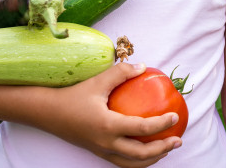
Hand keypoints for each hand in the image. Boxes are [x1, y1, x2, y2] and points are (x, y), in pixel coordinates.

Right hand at [41, 62, 181, 167]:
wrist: (48, 113)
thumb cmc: (73, 95)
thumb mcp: (98, 81)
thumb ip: (121, 73)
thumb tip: (143, 67)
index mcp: (108, 126)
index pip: (141, 128)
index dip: (161, 124)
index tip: (175, 116)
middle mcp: (106, 143)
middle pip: (141, 154)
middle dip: (163, 149)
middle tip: (178, 139)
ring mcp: (102, 151)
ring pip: (132, 163)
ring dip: (152, 159)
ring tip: (166, 149)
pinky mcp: (98, 152)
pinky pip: (122, 162)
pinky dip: (138, 160)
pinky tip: (146, 151)